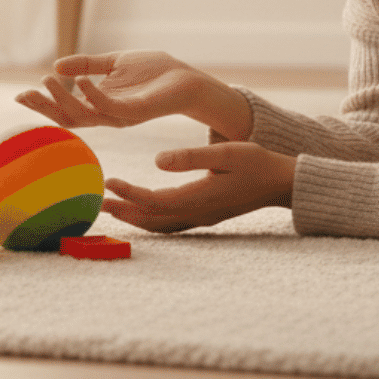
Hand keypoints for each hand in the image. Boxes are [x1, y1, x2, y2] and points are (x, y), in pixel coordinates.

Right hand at [15, 50, 243, 132]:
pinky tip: (81, 81)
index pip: (65, 110)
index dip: (43, 105)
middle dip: (45, 108)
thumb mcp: (114, 63)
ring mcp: (121, 115)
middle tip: (25, 94)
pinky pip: (111, 106)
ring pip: (85, 115)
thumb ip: (86, 66)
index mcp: (100, 105)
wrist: (186, 77)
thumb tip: (56, 66)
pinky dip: (93, 95)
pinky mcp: (138, 111)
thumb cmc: (154, 72)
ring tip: (46, 80)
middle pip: (69, 118)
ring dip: (63, 100)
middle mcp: (107, 115)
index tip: (19, 95)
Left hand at [102, 142, 296, 232]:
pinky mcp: (206, 216)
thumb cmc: (257, 163)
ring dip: (135, 218)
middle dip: (123, 212)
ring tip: (113, 208)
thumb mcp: (226, 152)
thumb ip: (191, 157)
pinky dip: (152, 220)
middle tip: (97, 203)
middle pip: (151, 219)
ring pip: (160, 225)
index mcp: (199, 197)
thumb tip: (156, 161)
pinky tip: (143, 213)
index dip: (128, 192)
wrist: (282, 183)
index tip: (108, 181)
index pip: (153, 199)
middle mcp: (197, 213)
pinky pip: (171, 224)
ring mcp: (202, 218)